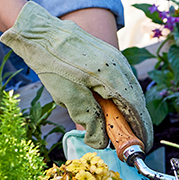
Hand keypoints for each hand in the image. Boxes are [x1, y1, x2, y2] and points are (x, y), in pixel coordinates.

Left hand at [0, 1, 152, 150]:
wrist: (39, 32)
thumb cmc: (52, 63)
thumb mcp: (69, 97)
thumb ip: (89, 120)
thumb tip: (101, 142)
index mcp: (113, 76)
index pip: (136, 109)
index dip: (140, 131)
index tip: (140, 147)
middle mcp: (119, 65)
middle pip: (136, 100)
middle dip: (133, 123)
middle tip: (126, 140)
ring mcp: (115, 57)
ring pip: (128, 90)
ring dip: (125, 110)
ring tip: (115, 125)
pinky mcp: (107, 54)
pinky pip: (119, 80)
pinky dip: (117, 96)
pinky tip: (105, 103)